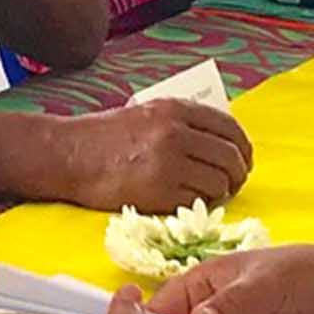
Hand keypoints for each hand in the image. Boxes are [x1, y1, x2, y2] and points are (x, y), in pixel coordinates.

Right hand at [59, 99, 255, 210]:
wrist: (70, 155)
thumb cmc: (106, 136)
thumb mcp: (149, 113)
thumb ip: (184, 122)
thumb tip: (221, 141)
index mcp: (176, 109)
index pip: (230, 127)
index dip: (243, 148)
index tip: (242, 161)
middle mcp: (176, 132)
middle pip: (231, 156)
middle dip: (237, 174)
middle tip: (231, 184)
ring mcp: (168, 162)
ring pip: (219, 181)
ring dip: (220, 192)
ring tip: (208, 195)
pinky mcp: (158, 191)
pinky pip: (197, 201)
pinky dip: (198, 204)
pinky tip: (187, 201)